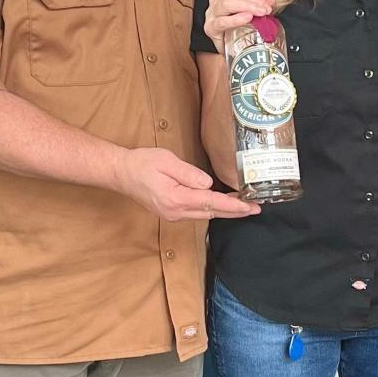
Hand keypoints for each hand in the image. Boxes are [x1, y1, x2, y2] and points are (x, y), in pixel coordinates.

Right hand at [113, 148, 258, 221]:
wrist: (121, 173)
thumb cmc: (142, 164)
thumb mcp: (166, 161)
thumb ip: (189, 173)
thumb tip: (208, 183)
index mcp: (176, 198)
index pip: (211, 203)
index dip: (234, 206)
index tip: (250, 206)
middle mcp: (175, 211)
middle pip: (211, 213)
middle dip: (235, 212)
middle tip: (255, 208)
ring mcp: (172, 214)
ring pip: (204, 215)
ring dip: (224, 211)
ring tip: (243, 206)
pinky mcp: (171, 212)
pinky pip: (196, 213)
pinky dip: (211, 210)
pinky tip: (221, 205)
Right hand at [203, 0, 276, 47]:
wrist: (236, 48)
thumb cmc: (245, 25)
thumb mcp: (257, 10)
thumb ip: (265, 1)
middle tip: (266, 7)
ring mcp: (212, 13)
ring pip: (227, 3)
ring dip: (247, 6)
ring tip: (261, 13)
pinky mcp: (210, 28)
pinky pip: (222, 21)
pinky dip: (236, 19)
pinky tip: (247, 18)